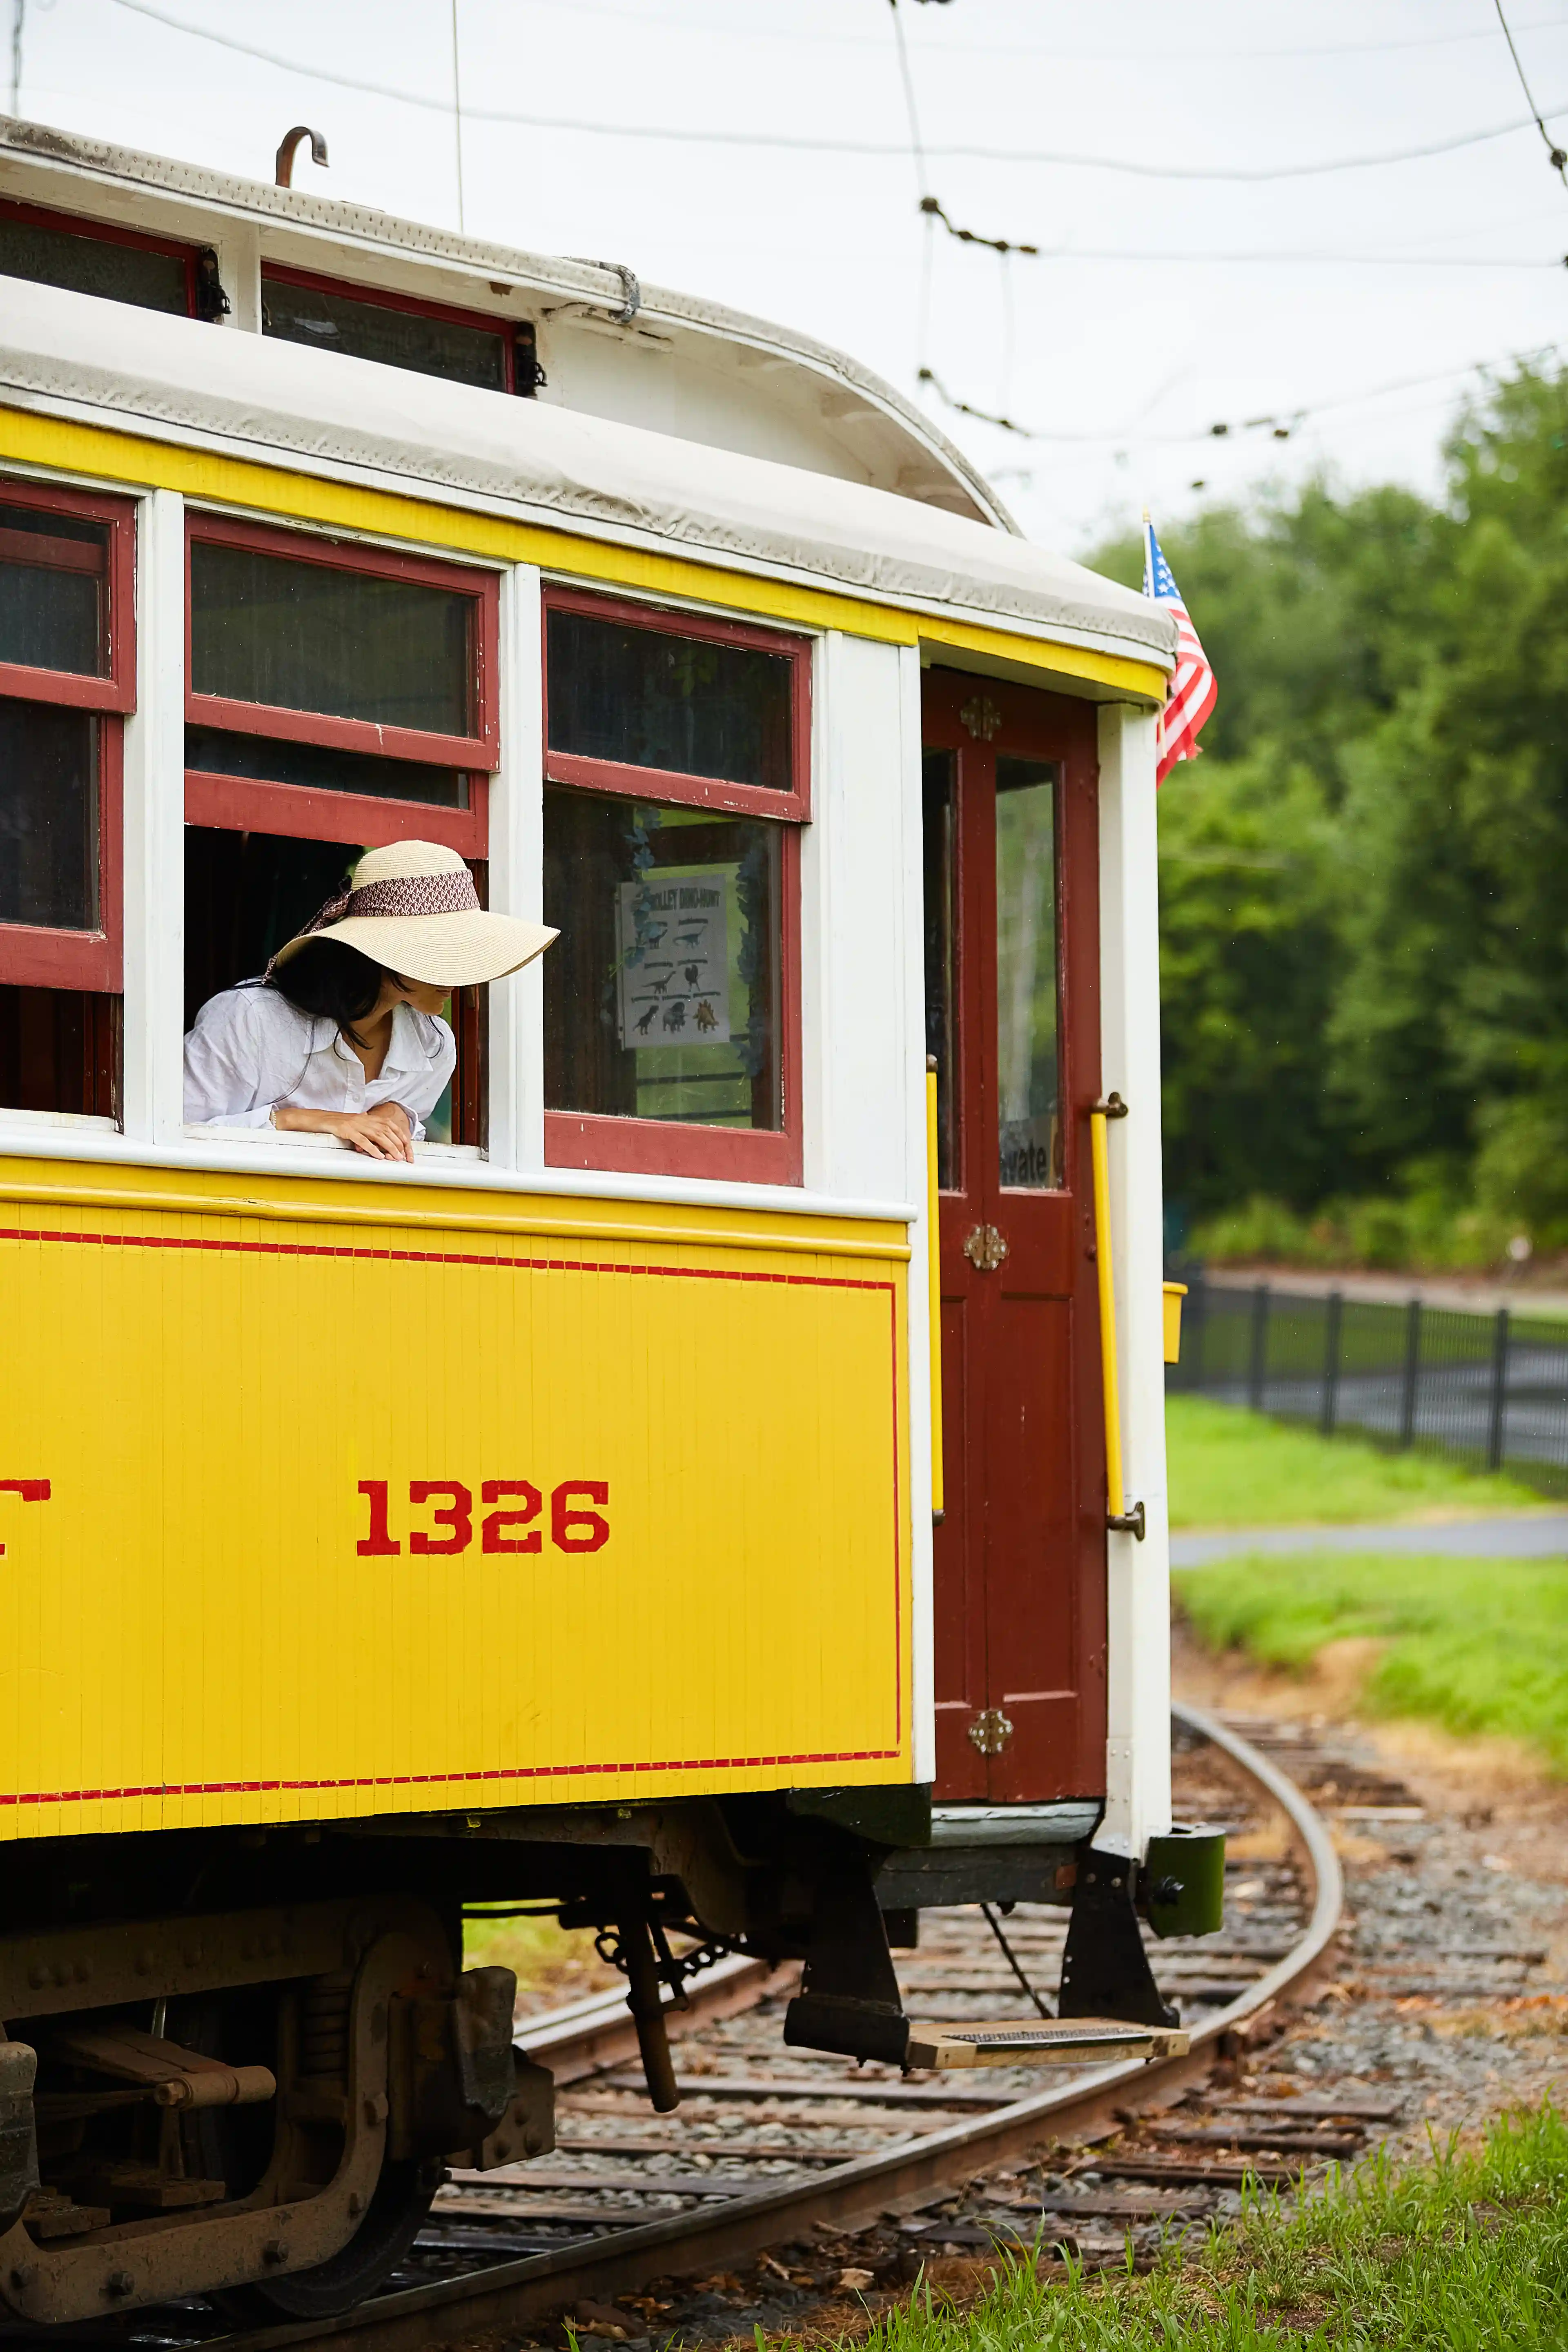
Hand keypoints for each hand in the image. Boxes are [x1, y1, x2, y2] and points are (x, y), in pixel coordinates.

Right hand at [272, 1103, 415, 1161]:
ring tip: (396, 1158)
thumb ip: (368, 1129)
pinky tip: (379, 1157)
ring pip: (378, 1135)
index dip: (401, 1138)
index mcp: (369, 1118)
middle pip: (387, 1131)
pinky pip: (362, 1140)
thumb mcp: (356, 1125)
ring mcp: (355, 1124)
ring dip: (389, 1147)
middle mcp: (365, 1119)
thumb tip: (380, 1137)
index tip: (408, 1151)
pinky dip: (372, 1148)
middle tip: (404, 1158)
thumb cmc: (337, 1124)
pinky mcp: (346, 1130)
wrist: (318, 1119)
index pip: (391, 1126)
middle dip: (398, 1145)